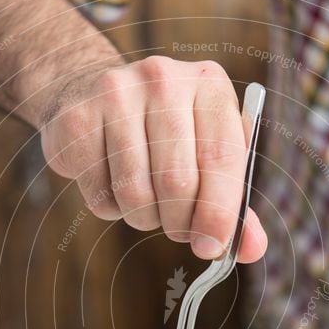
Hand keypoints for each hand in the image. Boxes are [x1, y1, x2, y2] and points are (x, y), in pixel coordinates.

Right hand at [41, 56, 266, 262]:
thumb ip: (232, 202)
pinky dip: (110, 208)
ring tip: (146, 203)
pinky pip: (100, 195)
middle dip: (180, 223)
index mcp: (209, 84)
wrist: (91, 91)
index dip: (219, 213)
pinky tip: (112, 182)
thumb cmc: (165, 132)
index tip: (213, 247)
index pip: (222, 158)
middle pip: (177, 182)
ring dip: (144, 218)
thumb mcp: (207, 153)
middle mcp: (163, 79)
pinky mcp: (76, 120)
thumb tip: (252, 249)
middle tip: (180, 230)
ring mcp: (115, 94)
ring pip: (136, 194)